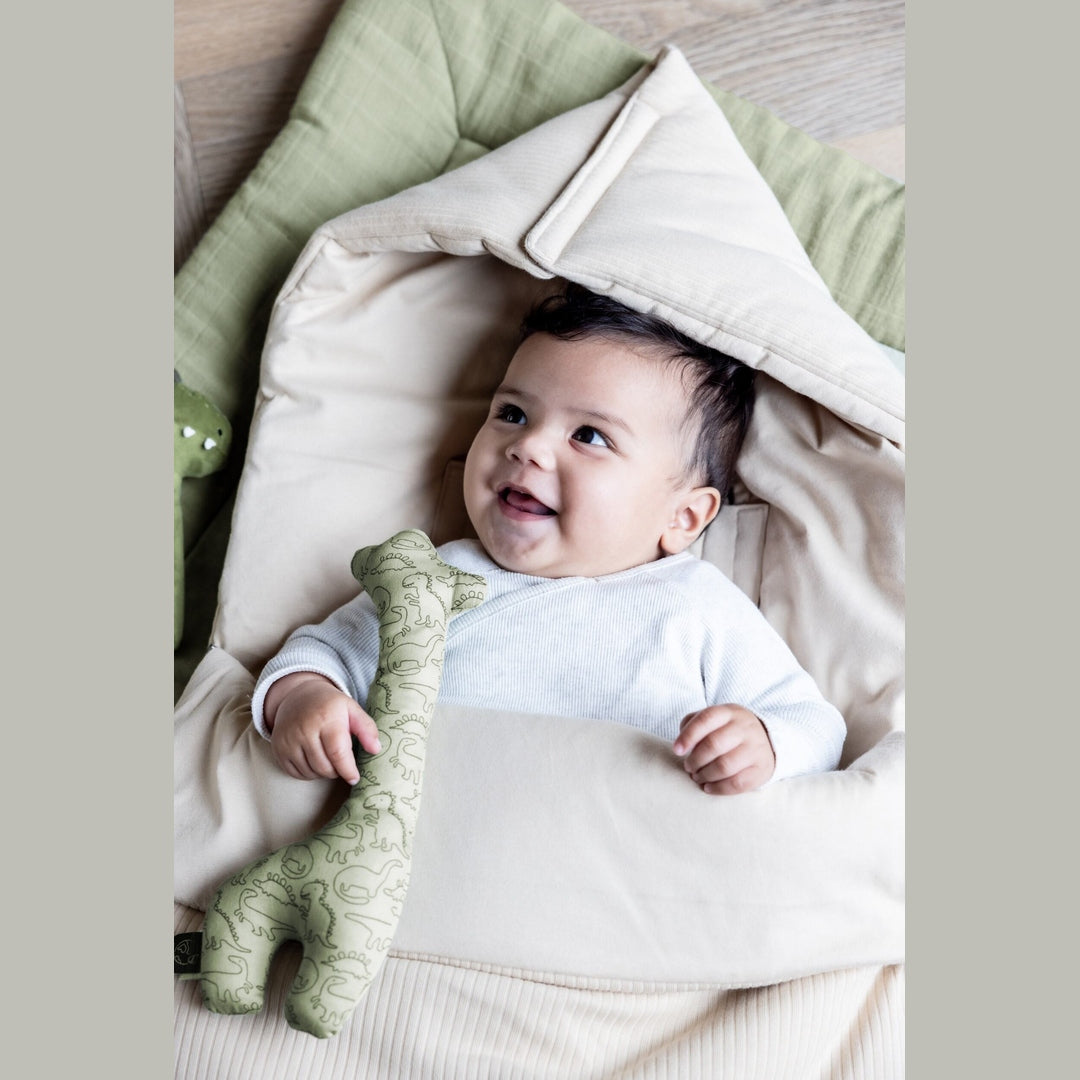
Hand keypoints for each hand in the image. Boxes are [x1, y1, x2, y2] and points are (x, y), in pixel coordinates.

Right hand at [264, 672, 380, 784]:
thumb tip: (376, 749)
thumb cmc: (330, 705)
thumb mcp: (352, 709)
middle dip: (337, 770)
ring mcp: (288, 740)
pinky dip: (309, 773)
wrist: (298, 696)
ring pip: (311, 772)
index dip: (348, 770)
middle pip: (324, 767)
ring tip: (328, 757)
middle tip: (341, 762)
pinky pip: (296, 774)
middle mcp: (304, 730)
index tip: (355, 778)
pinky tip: (314, 759)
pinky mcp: (279, 750)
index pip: (337, 753)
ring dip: (323, 772)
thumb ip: (367, 728)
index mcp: (326, 719)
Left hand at [673, 704, 775, 794]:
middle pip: (713, 744)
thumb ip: (694, 724)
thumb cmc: (730, 731)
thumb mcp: (715, 719)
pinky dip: (718, 788)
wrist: (767, 741)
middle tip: (688, 767)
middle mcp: (744, 728)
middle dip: (695, 760)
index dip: (688, 735)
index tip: (676, 750)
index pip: (706, 719)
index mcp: (729, 712)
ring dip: (705, 775)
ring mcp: (755, 748)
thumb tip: (681, 742)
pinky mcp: (761, 769)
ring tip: (697, 777)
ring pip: (724, 766)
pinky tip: (708, 787)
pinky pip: (737, 783)